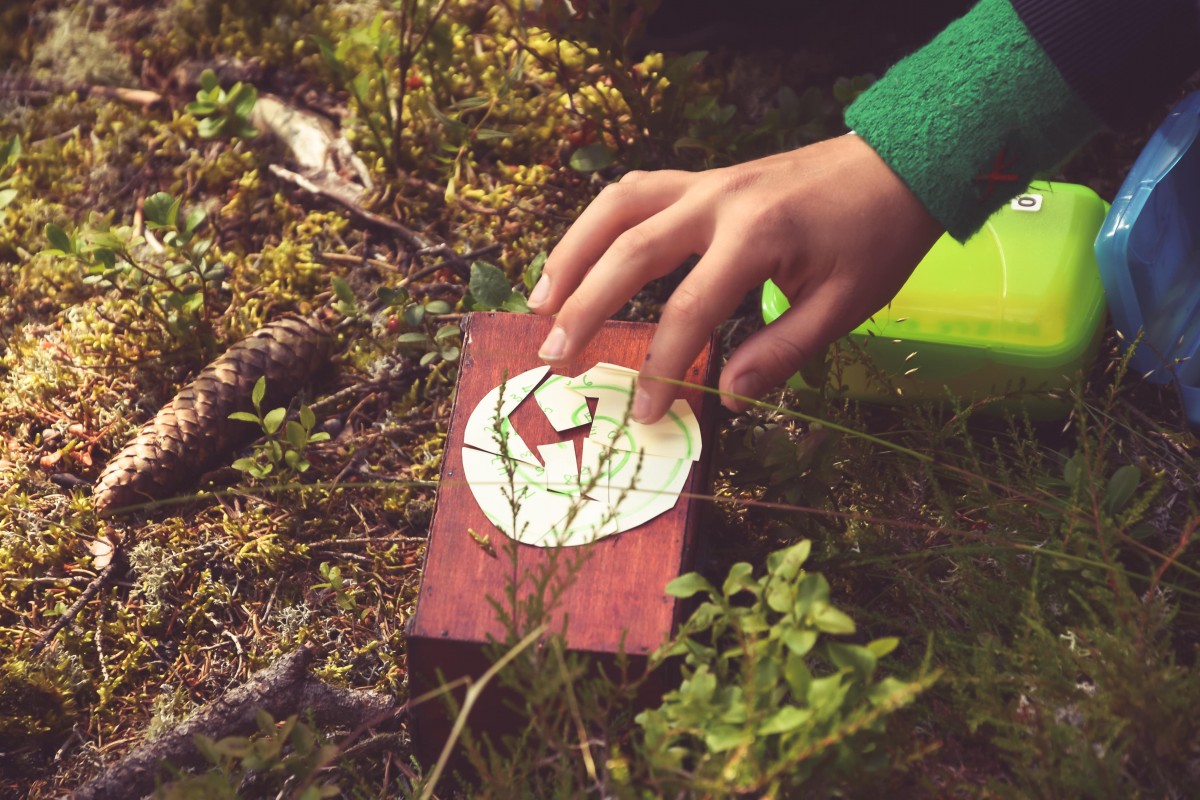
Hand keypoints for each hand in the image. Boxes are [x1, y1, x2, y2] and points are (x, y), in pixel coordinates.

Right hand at [528, 134, 943, 422]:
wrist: (898, 164)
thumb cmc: (876, 238)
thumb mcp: (843, 306)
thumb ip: (782, 352)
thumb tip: (726, 397)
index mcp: (756, 237)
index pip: (689, 309)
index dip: (661, 365)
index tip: (644, 411)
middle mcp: (718, 201)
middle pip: (631, 252)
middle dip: (585, 307)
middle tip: (554, 356)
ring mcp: (705, 183)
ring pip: (617, 209)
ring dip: (572, 253)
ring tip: (541, 302)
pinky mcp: (703, 179)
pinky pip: (635, 192)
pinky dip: (598, 223)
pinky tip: (580, 255)